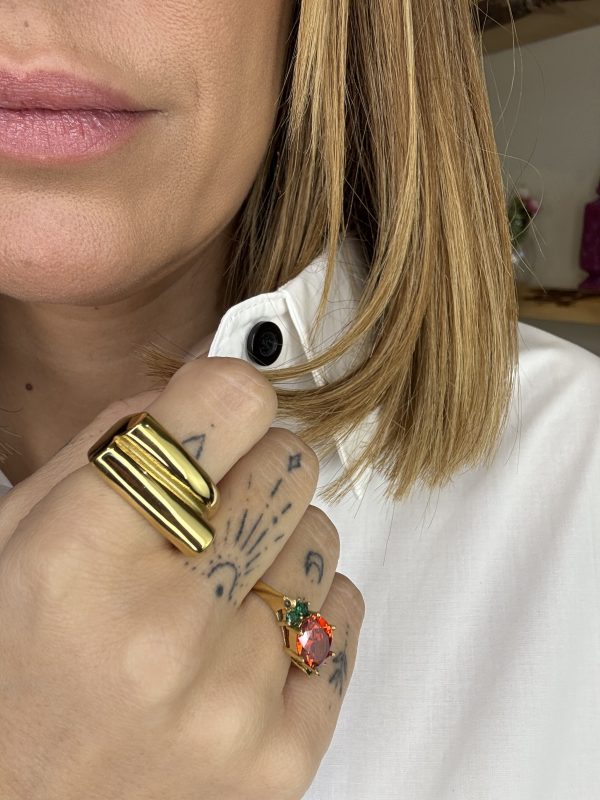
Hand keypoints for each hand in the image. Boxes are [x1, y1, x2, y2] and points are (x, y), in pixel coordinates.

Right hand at [0, 356, 364, 799]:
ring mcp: (233, 700)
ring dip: (273, 546)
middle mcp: (164, 630)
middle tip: (208, 511)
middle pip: (291, 462)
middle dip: (252, 470)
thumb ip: (112, 443)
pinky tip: (244, 638)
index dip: (228, 397)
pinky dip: (304, 611)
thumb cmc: (12, 671)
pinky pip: (344, 614)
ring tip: (213, 591)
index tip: (220, 415)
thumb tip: (211, 384)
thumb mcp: (19, 535)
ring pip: (321, 535)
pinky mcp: (284, 755)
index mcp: (82, 557)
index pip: (228, 404)